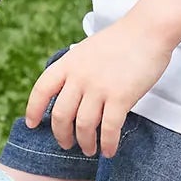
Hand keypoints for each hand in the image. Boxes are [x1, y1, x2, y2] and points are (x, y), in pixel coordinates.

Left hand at [25, 19, 174, 157]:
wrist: (148, 30)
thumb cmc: (122, 40)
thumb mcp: (88, 50)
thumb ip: (76, 70)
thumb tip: (71, 93)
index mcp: (68, 63)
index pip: (42, 90)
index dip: (33, 110)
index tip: (32, 124)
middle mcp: (79, 77)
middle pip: (61, 115)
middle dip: (61, 135)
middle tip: (67, 143)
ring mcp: (99, 88)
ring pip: (83, 126)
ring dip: (85, 142)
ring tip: (89, 149)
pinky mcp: (120, 97)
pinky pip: (109, 129)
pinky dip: (107, 143)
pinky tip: (109, 150)